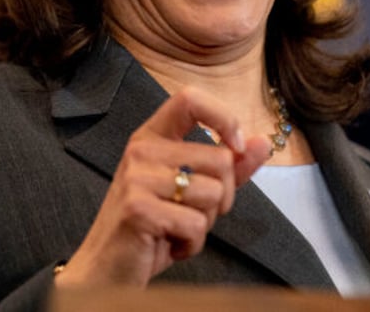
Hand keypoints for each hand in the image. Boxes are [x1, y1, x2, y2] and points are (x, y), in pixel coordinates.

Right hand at [54, 86, 272, 286]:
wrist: (107, 269)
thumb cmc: (154, 226)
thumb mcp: (193, 191)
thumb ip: (229, 166)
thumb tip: (262, 142)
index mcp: (154, 136)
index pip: (190, 99)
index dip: (223, 118)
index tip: (236, 148)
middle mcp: (142, 150)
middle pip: (220, 159)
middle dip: (222, 197)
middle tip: (193, 214)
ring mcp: (137, 178)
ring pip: (213, 193)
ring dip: (205, 223)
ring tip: (177, 228)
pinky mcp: (138, 209)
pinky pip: (196, 224)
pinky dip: (192, 243)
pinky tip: (170, 244)